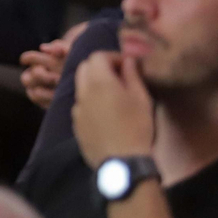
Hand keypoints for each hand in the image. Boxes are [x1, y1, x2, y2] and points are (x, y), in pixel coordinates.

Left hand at [72, 51, 155, 166]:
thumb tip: (128, 60)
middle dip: (100, 67)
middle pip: (84, 68)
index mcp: (98, 82)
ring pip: (80, 87)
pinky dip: (90, 101)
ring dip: (93, 84)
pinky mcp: (75, 124)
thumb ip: (132, 75)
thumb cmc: (136, 127)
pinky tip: (106, 113)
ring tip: (114, 95)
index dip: (112, 57)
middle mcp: (82, 92)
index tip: (127, 66)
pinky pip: (80, 105)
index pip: (96, 56)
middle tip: (119, 77)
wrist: (121, 162)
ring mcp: (76, 109)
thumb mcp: (141, 98)